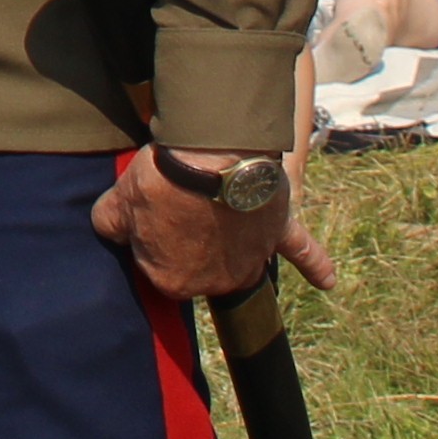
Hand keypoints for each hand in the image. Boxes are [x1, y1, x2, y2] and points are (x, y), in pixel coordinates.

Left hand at [89, 149, 333, 303]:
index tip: (147, 208)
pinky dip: (315, 262)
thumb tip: (110, 228)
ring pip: (238, 252)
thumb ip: (110, 224)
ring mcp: (251, 258)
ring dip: (229, 234)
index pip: (156, 264)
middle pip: (198, 260)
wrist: (212, 156)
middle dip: (186, 232)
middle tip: (176, 196)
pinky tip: (328, 280)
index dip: (148, 232)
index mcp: (174, 282)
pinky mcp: (277, 230)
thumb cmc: (160, 181)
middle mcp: (218, 281)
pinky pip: (302, 251)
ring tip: (210, 201)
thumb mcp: (117, 203)